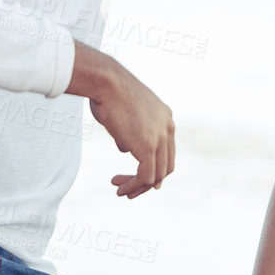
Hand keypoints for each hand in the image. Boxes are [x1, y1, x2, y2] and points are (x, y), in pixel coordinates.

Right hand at [76, 47, 174, 197]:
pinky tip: (121, 188)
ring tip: (121, 192)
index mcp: (165, 118)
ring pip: (157, 175)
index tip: (137, 178)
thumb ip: (128, 133)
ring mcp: (160, 137)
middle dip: (148, 182)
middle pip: (166, 166)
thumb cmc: (107, 93)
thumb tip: (126, 149)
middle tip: (128, 190)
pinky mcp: (148, 147)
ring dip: (139, 187)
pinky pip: (146, 176)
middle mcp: (168, 128)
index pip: (166, 151)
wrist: (106, 81)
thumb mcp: (122, 115)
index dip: (155, 168)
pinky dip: (134, 186)